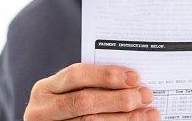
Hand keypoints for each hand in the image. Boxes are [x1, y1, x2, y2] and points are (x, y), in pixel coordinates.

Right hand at [24, 63, 159, 120]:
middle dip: (120, 99)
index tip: (134, 77)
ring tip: (149, 114)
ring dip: (125, 118)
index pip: (77, 75)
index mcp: (45, 89)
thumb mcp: (68, 92)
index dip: (106, 75)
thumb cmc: (66, 104)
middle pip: (85, 102)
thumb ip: (91, 84)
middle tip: (146, 95)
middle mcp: (43, 111)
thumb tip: (132, 81)